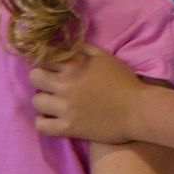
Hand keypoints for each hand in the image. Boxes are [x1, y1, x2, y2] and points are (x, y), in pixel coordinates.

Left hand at [30, 46, 146, 144]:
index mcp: (75, 65)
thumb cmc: (124, 82)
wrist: (139, 111)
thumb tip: (63, 44)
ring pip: (36, 100)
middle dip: (41, 78)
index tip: (52, 66)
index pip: (44, 57)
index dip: (46, 61)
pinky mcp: (68, 128)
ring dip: (44, 100)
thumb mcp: (105, 57)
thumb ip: (82, 49)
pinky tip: (52, 119)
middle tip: (52, 84)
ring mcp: (65, 108)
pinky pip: (41, 126)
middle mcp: (66, 84)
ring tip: (54, 102)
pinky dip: (44, 122)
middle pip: (34, 76)